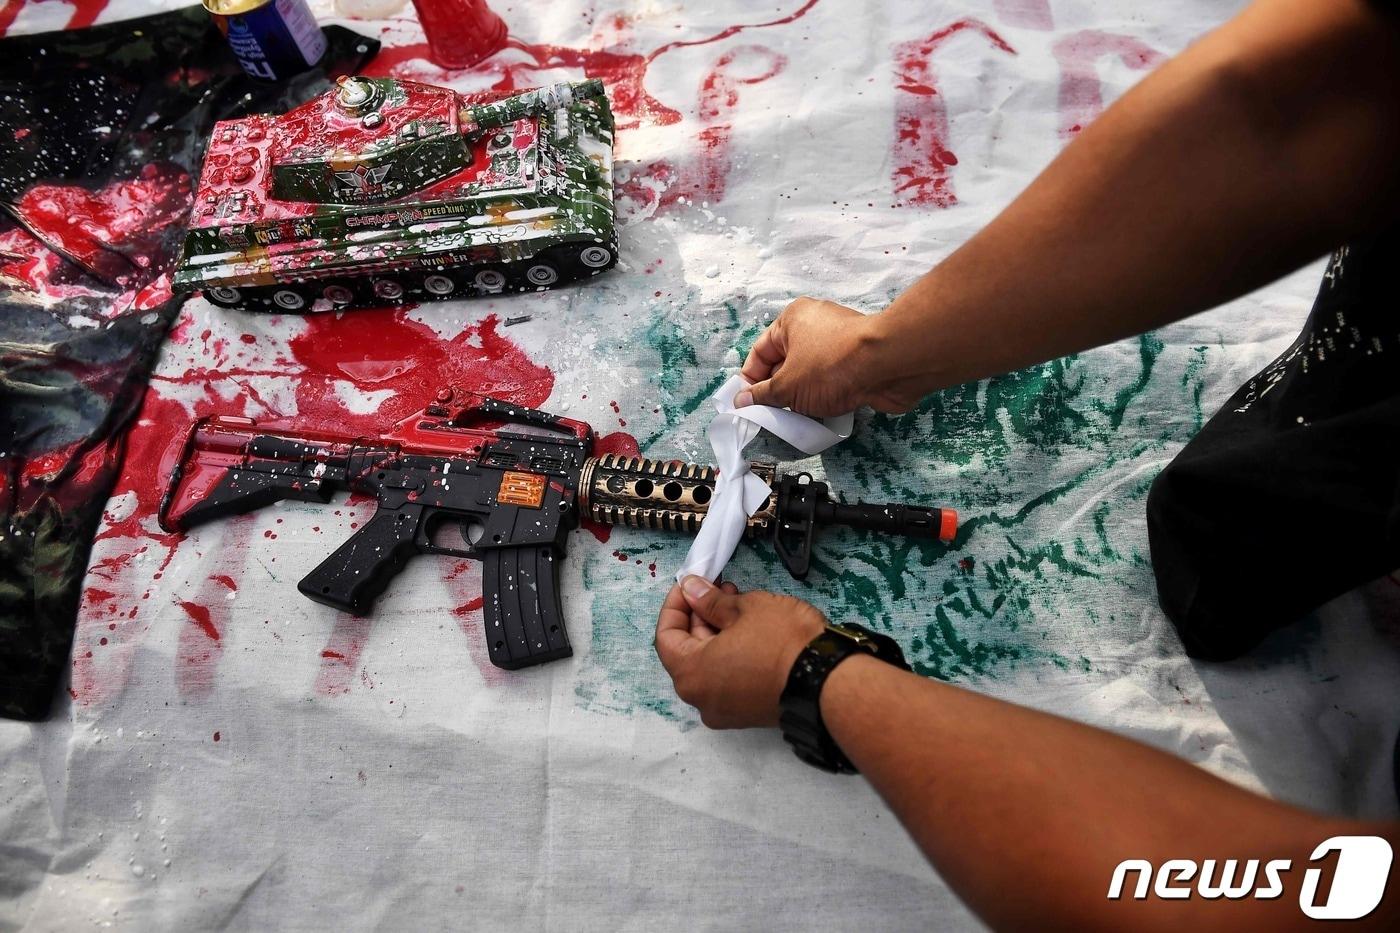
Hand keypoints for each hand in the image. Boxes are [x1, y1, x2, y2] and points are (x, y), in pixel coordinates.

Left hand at [655, 576, 826, 727]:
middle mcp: (702, 700)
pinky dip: (731, 655)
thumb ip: (710, 601)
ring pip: (710, 667)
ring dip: (717, 634)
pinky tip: (749, 630)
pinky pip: (728, 680)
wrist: (829, 681)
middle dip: (700, 617)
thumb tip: (691, 590)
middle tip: (719, 589)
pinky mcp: (749, 713)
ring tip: (738, 604)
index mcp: (691, 675)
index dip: (675, 605)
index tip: (689, 584)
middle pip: (687, 653)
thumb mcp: (745, 609)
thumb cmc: (784, 642)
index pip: (665, 637)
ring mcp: (726, 711)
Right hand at [738, 297, 919, 415]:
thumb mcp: (788, 385)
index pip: (760, 351)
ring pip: (808, 374)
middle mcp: (814, 325)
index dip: (750, 379)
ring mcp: (838, 343)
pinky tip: (820, 415)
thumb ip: (763, 395)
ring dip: (801, 397)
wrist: (889, 365)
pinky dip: (823, 396)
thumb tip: (741, 401)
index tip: (745, 405)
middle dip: (776, 391)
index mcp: (792, 320)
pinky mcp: (857, 360)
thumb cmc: (831, 367)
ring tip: (795, 419)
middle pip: (784, 363)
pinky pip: (831, 380)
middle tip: (769, 418)